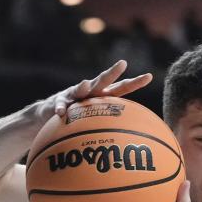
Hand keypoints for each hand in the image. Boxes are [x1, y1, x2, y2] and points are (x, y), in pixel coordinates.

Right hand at [34, 60, 152, 122]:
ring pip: (79, 89)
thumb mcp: (97, 117)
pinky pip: (60, 105)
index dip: (134, 83)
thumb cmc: (79, 116)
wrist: (51, 112)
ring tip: (85, 86)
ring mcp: (73, 95)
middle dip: (112, 72)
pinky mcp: (58, 101)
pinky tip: (61, 113)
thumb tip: (134, 138)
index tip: (149, 77)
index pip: (121, 88)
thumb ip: (111, 124)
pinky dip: (60, 108)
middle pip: (103, 81)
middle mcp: (90, 91)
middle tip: (122, 63)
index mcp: (102, 96)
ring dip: (82, 87)